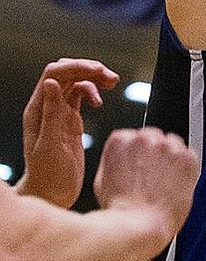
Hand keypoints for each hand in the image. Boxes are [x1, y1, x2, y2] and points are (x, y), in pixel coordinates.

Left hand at [19, 58, 117, 207]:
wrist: (52, 193)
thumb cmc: (48, 176)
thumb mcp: (50, 146)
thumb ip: (51, 114)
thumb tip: (52, 83)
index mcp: (37, 110)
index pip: (54, 75)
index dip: (77, 67)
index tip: (99, 71)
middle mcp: (46, 107)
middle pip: (66, 73)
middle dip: (88, 69)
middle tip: (110, 77)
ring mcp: (59, 112)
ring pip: (75, 82)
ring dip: (93, 78)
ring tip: (112, 82)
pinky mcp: (70, 120)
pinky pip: (81, 96)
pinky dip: (93, 92)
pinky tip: (101, 101)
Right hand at [94, 128, 198, 240]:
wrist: (141, 225)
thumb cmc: (122, 209)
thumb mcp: (102, 179)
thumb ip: (115, 160)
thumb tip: (122, 158)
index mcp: (120, 140)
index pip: (132, 135)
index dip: (136, 153)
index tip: (138, 164)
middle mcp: (144, 138)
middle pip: (153, 136)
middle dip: (153, 153)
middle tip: (151, 175)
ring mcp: (168, 147)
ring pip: (173, 144)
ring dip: (170, 158)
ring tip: (163, 182)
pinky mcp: (187, 158)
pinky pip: (190, 156)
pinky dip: (186, 168)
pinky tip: (176, 184)